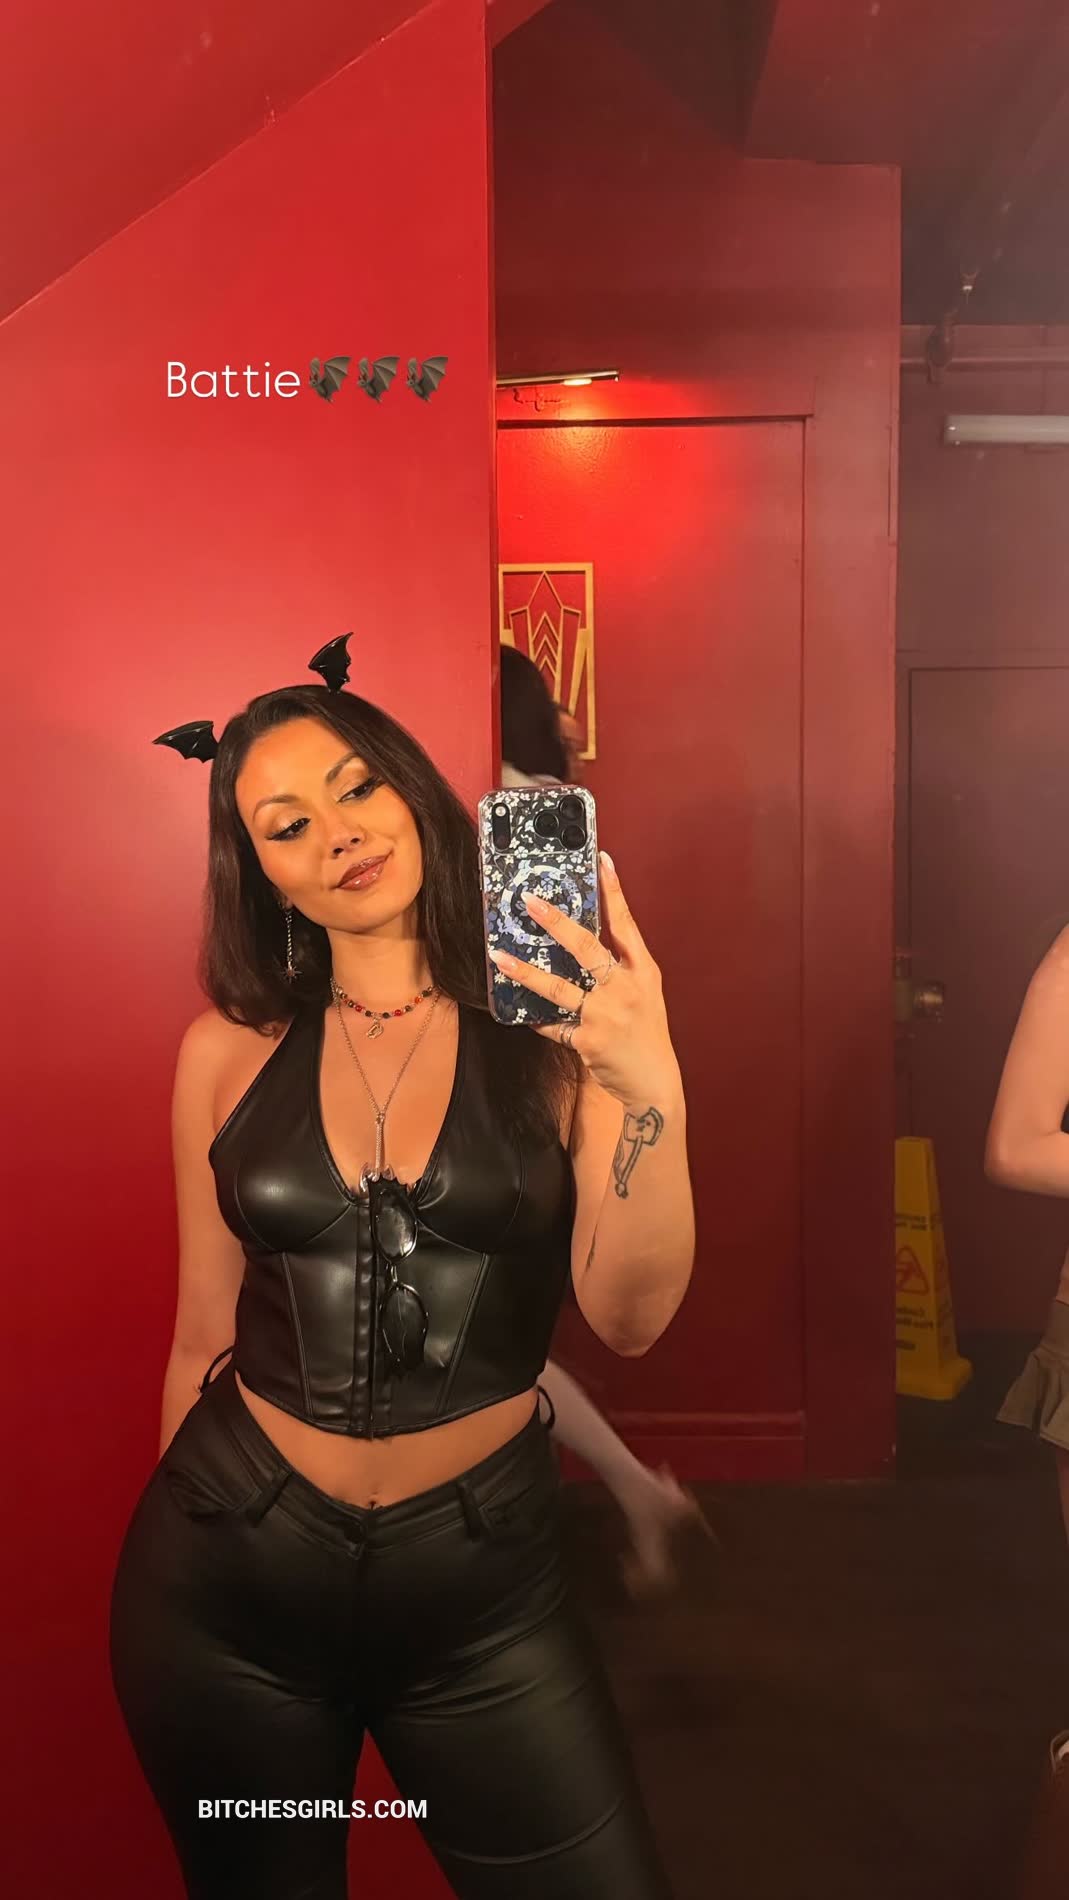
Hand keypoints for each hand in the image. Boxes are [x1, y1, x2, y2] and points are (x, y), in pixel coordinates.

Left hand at [487, 851, 680, 1106]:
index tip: (601, 861)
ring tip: (498, 955)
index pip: (626, 925)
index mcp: (642, 972)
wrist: (654, 1083)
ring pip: (558, 988)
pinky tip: (517, 1009)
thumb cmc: (645, 1033)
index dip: (614, 892)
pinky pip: (552, 1025)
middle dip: (557, 923)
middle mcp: (625, 989)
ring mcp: (605, 1015)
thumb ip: (619, 969)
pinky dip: (536, 1018)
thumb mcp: (644, 994)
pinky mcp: (587, 1040)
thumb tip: (580, 939)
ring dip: (525, 971)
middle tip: (530, 901)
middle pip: (587, 949)